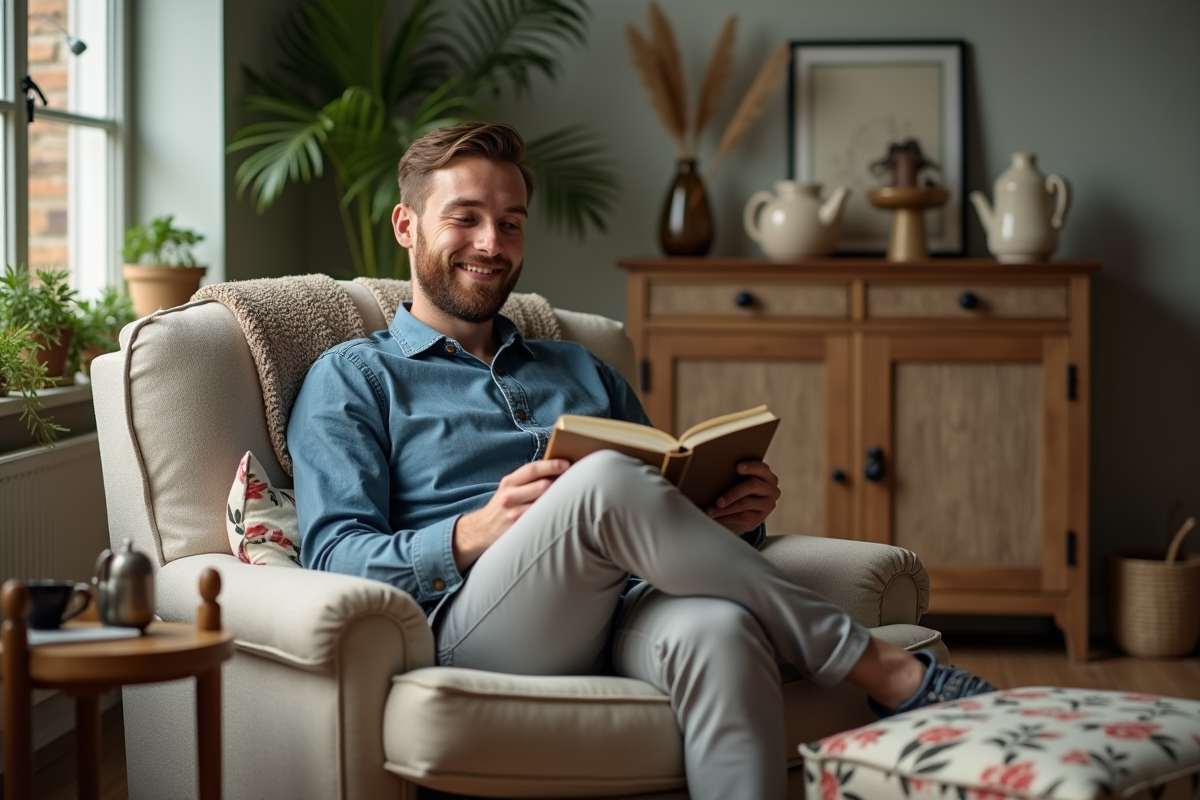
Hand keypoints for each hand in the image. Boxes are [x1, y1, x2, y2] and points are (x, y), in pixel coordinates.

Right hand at [453, 459, 569, 570]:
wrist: (482, 530)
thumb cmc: (502, 506)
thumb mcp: (508, 488)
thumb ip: (526, 479)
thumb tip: (556, 470)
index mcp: (508, 482)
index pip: (532, 469)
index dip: (551, 465)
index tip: (566, 464)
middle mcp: (509, 497)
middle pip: (543, 486)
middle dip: (560, 483)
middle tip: (574, 482)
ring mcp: (514, 514)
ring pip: (545, 504)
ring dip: (560, 500)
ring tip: (571, 497)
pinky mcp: (519, 529)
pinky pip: (542, 519)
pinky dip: (553, 514)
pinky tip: (561, 513)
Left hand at [706, 460, 779, 535]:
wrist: (746, 513)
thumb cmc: (741, 491)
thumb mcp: (742, 481)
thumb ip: (736, 476)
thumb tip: (716, 473)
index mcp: (767, 476)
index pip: (762, 468)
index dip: (750, 466)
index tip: (737, 467)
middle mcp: (771, 490)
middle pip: (753, 486)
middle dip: (733, 493)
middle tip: (718, 500)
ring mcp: (767, 505)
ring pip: (744, 504)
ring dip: (725, 509)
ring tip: (711, 511)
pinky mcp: (760, 518)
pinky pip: (741, 517)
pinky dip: (726, 518)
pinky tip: (716, 518)